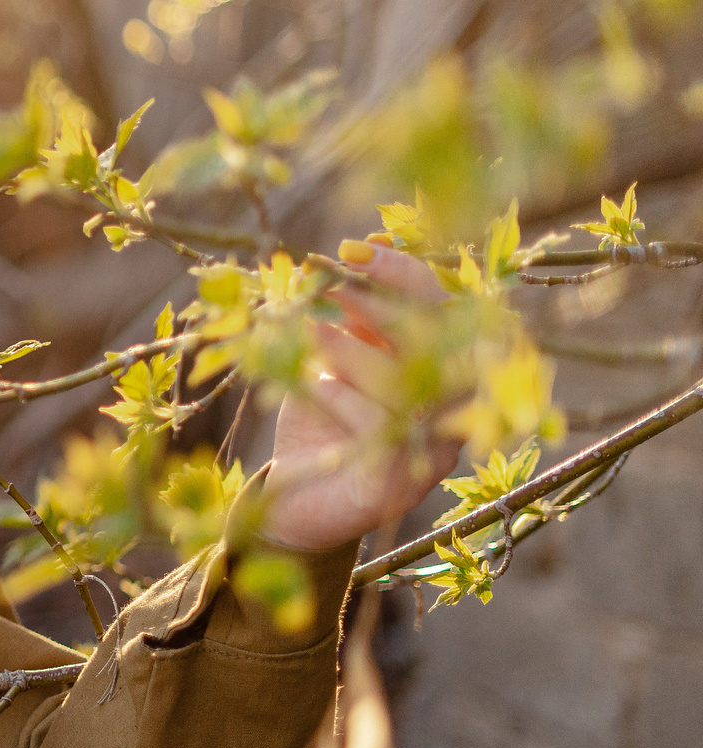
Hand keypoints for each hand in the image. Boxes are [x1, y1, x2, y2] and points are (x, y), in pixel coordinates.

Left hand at [259, 240, 459, 552]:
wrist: (296, 499)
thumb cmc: (322, 418)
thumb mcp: (335, 358)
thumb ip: (355, 315)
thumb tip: (360, 248)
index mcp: (441, 370)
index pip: (443, 309)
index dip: (401, 275)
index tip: (351, 250)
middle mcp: (450, 411)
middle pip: (436, 344)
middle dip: (376, 305)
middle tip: (325, 284)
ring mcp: (430, 453)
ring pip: (407, 386)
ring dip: (350, 347)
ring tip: (306, 327)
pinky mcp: (396, 486)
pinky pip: (380, 430)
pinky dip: (343, 397)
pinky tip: (313, 381)